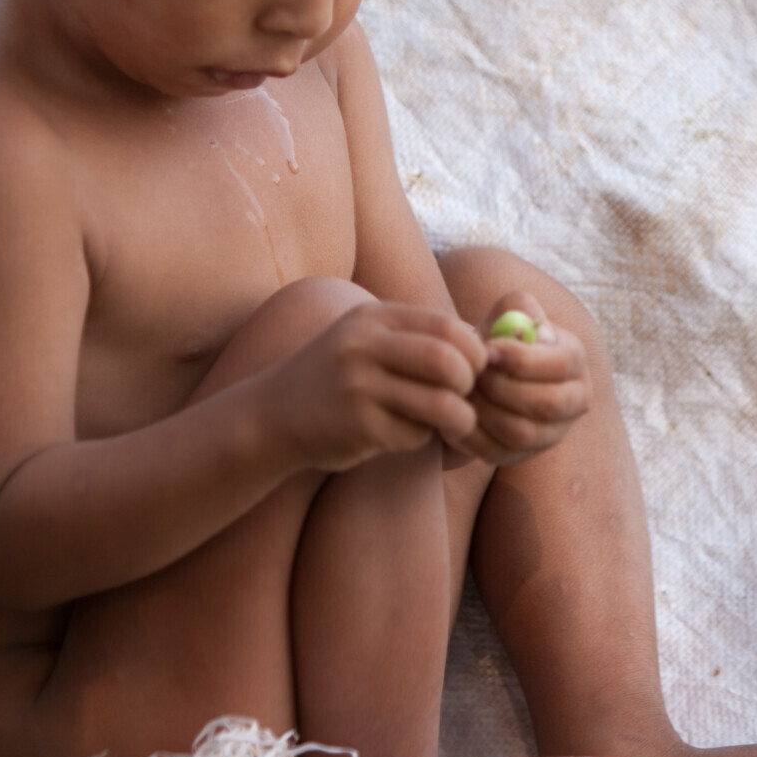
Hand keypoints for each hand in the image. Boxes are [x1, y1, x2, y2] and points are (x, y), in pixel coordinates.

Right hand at [260, 302, 487, 471]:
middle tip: (466, 396)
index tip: (474, 369)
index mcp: (372, 318)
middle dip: (470, 383)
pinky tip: (406, 433)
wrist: (271, 415)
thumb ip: (416, 336)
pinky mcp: (356, 427)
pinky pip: (415, 435)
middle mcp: (362, 347)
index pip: (446, 326)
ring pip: (440, 403)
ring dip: (459, 418)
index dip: (473, 350)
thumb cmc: (336, 377)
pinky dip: (423, 437)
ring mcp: (357, 388)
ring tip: (454, 422)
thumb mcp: (366, 339)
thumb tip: (484, 342)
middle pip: (447, 360)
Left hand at [456, 290, 591, 465]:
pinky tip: (456, 411)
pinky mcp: (521, 456)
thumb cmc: (495, 337)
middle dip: (502, 387)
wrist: (478, 371)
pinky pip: (496, 453)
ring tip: (462, 390)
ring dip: (485, 410)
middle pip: (547, 404)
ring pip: (521, 433)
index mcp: (574, 361)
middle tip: (471, 374)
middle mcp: (574, 401)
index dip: (523, 359)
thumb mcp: (506, 312)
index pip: (562, 364)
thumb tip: (534, 333)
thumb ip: (519, 309)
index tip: (486, 351)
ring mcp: (550, 434)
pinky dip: (471, 433)